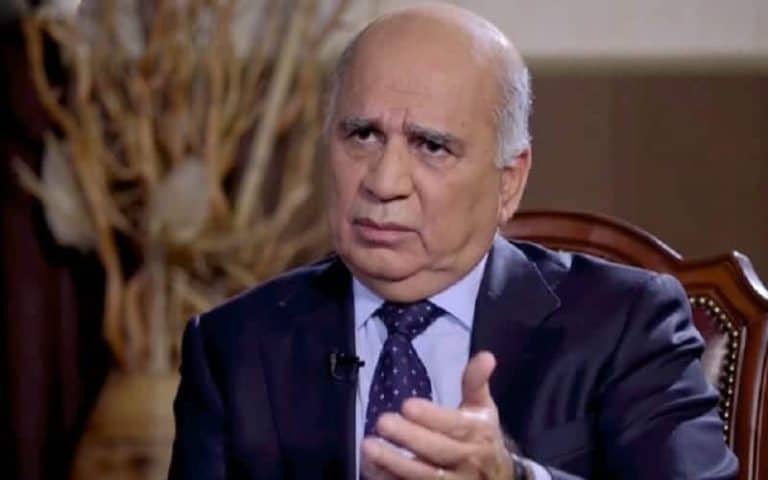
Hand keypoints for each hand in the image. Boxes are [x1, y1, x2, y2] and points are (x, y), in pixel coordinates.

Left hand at [361, 351, 514, 478]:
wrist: (498, 478)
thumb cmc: (482, 437)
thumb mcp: (483, 409)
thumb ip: (476, 382)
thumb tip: (486, 355)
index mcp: (478, 434)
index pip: (455, 426)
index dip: (432, 417)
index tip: (407, 405)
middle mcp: (467, 461)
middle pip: (437, 452)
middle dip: (409, 438)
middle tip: (382, 422)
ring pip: (424, 477)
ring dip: (394, 464)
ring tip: (368, 447)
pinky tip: (371, 468)